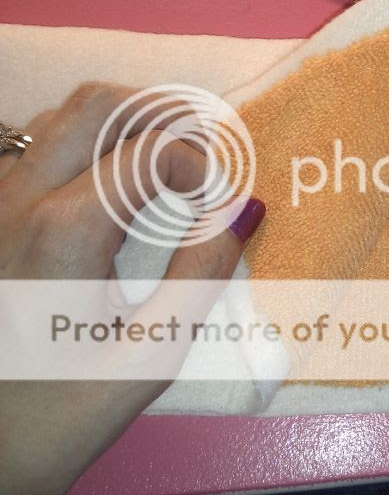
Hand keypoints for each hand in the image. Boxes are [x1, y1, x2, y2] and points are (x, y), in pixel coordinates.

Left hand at [0, 83, 264, 492]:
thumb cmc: (64, 408)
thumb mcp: (154, 351)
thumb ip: (204, 270)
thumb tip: (243, 208)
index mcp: (65, 230)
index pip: (150, 150)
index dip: (201, 166)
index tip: (218, 204)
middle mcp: (17, 198)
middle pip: (99, 103)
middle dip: (163, 113)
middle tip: (202, 150)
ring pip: (61, 116)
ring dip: (122, 125)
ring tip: (162, 163)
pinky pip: (34, 146)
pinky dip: (83, 144)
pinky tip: (107, 184)